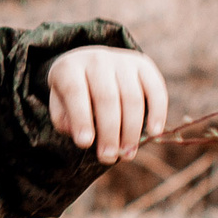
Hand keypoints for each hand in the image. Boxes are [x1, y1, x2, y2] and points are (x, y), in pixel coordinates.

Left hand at [46, 47, 168, 163]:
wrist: (89, 62)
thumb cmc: (74, 93)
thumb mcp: (59, 104)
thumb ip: (64, 119)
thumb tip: (85, 137)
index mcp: (70, 68)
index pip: (75, 92)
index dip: (81, 119)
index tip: (85, 144)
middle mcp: (97, 59)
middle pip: (107, 98)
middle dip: (109, 132)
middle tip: (108, 158)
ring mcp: (122, 60)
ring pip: (132, 97)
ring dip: (131, 130)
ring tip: (126, 154)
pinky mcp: (144, 65)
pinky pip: (155, 89)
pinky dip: (157, 111)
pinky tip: (154, 132)